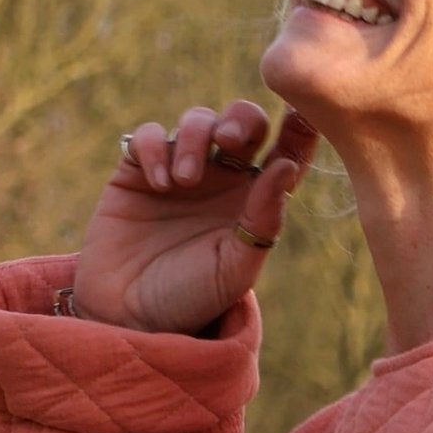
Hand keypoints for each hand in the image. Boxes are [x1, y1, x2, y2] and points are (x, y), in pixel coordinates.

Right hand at [66, 99, 316, 333]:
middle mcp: (223, 179)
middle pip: (243, 123)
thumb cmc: (191, 298)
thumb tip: (285, 166)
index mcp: (256, 200)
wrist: (128, 316)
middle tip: (229, 142)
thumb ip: (263, 220)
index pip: (286, 155)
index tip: (304, 117)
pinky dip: (156, 148)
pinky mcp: (138, 169)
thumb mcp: (235, 267)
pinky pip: (151, 136)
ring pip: (198, 121)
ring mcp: (181, 169)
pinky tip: (159, 183)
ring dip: (195, 138)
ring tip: (184, 182)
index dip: (300, 131)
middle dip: (240, 121)